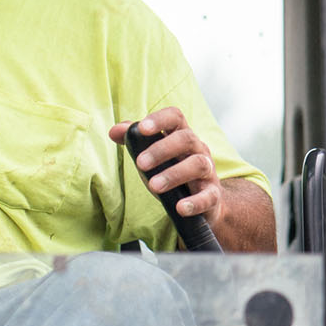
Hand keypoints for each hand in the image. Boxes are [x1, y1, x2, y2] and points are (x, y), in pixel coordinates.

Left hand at [108, 107, 222, 229]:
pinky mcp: (213, 195)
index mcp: (182, 135)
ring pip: (198, 165)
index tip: (142, 128)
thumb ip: (134, 141)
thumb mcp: (153, 155)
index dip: (160, 119)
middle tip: (140, 163)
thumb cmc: (173, 171)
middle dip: (161, 150)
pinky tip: (180, 208)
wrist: (203, 201)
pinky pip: (208, 196)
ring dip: (174, 174)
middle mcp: (198, 150)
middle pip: (186, 139)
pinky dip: (194, 202)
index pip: (175, 117)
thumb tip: (113, 131)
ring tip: (153, 186)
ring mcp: (208, 172)